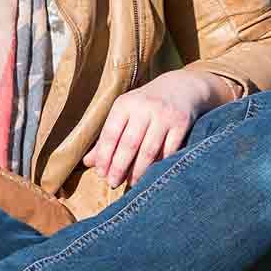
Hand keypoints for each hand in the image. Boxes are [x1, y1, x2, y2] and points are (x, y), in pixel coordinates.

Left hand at [82, 70, 237, 186]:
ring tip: (131, 184)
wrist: (182, 86)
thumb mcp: (124, 113)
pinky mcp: (182, 123)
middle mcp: (144, 108)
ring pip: (149, 150)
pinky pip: (169, 150)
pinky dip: (160, 164)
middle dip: (119, 167)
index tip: (101, 174)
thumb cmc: (145, 104)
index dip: (104, 156)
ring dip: (139, 171)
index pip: (110, 134)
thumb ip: (107, 137)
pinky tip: (152, 174)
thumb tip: (88, 162)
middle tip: (113, 183)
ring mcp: (165, 115)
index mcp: (124, 104)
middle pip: (129, 144)